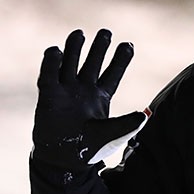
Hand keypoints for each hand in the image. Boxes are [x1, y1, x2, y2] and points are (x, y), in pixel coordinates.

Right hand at [32, 28, 145, 170]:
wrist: (64, 161)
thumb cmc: (89, 149)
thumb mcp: (111, 136)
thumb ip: (127, 125)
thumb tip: (144, 116)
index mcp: (101, 97)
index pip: (112, 74)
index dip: (120, 60)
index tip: (129, 44)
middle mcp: (83, 91)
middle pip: (92, 63)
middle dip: (98, 48)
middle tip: (106, 32)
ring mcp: (66, 91)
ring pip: (70, 64)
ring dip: (74, 49)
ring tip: (79, 34)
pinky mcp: (49, 97)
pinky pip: (49, 76)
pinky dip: (51, 63)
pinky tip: (55, 50)